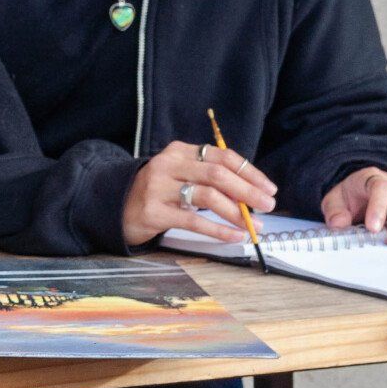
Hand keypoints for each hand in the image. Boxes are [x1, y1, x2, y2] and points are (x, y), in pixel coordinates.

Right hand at [122, 140, 278, 246]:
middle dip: (248, 191)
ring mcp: (159, 187)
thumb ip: (209, 177)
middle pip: (217, 174)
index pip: (222, 155)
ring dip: (236, 212)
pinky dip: (218, 230)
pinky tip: (235, 236)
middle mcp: (169, 164)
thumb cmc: (159, 191)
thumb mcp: (181, 174)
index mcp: (180, 151)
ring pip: (207, 196)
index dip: (249, 172)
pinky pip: (193, 221)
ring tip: (254, 225)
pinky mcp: (153, 212)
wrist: (116, 206)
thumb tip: (253, 194)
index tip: (269, 188)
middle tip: (268, 206)